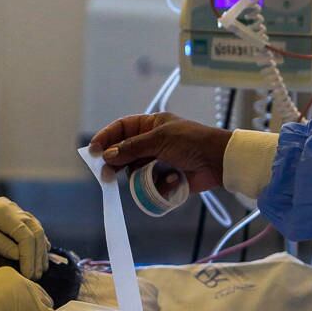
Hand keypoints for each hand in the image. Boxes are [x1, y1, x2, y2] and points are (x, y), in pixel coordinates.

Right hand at [88, 113, 230, 192]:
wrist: (218, 161)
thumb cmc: (190, 142)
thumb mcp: (159, 139)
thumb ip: (132, 148)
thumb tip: (108, 155)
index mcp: (151, 125)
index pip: (122, 128)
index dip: (107, 137)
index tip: (93, 150)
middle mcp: (152, 142)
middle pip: (124, 151)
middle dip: (116, 161)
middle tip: (105, 173)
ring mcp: (158, 160)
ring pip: (134, 169)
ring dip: (136, 175)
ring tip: (140, 180)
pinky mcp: (165, 178)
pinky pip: (149, 183)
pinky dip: (154, 184)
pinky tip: (166, 181)